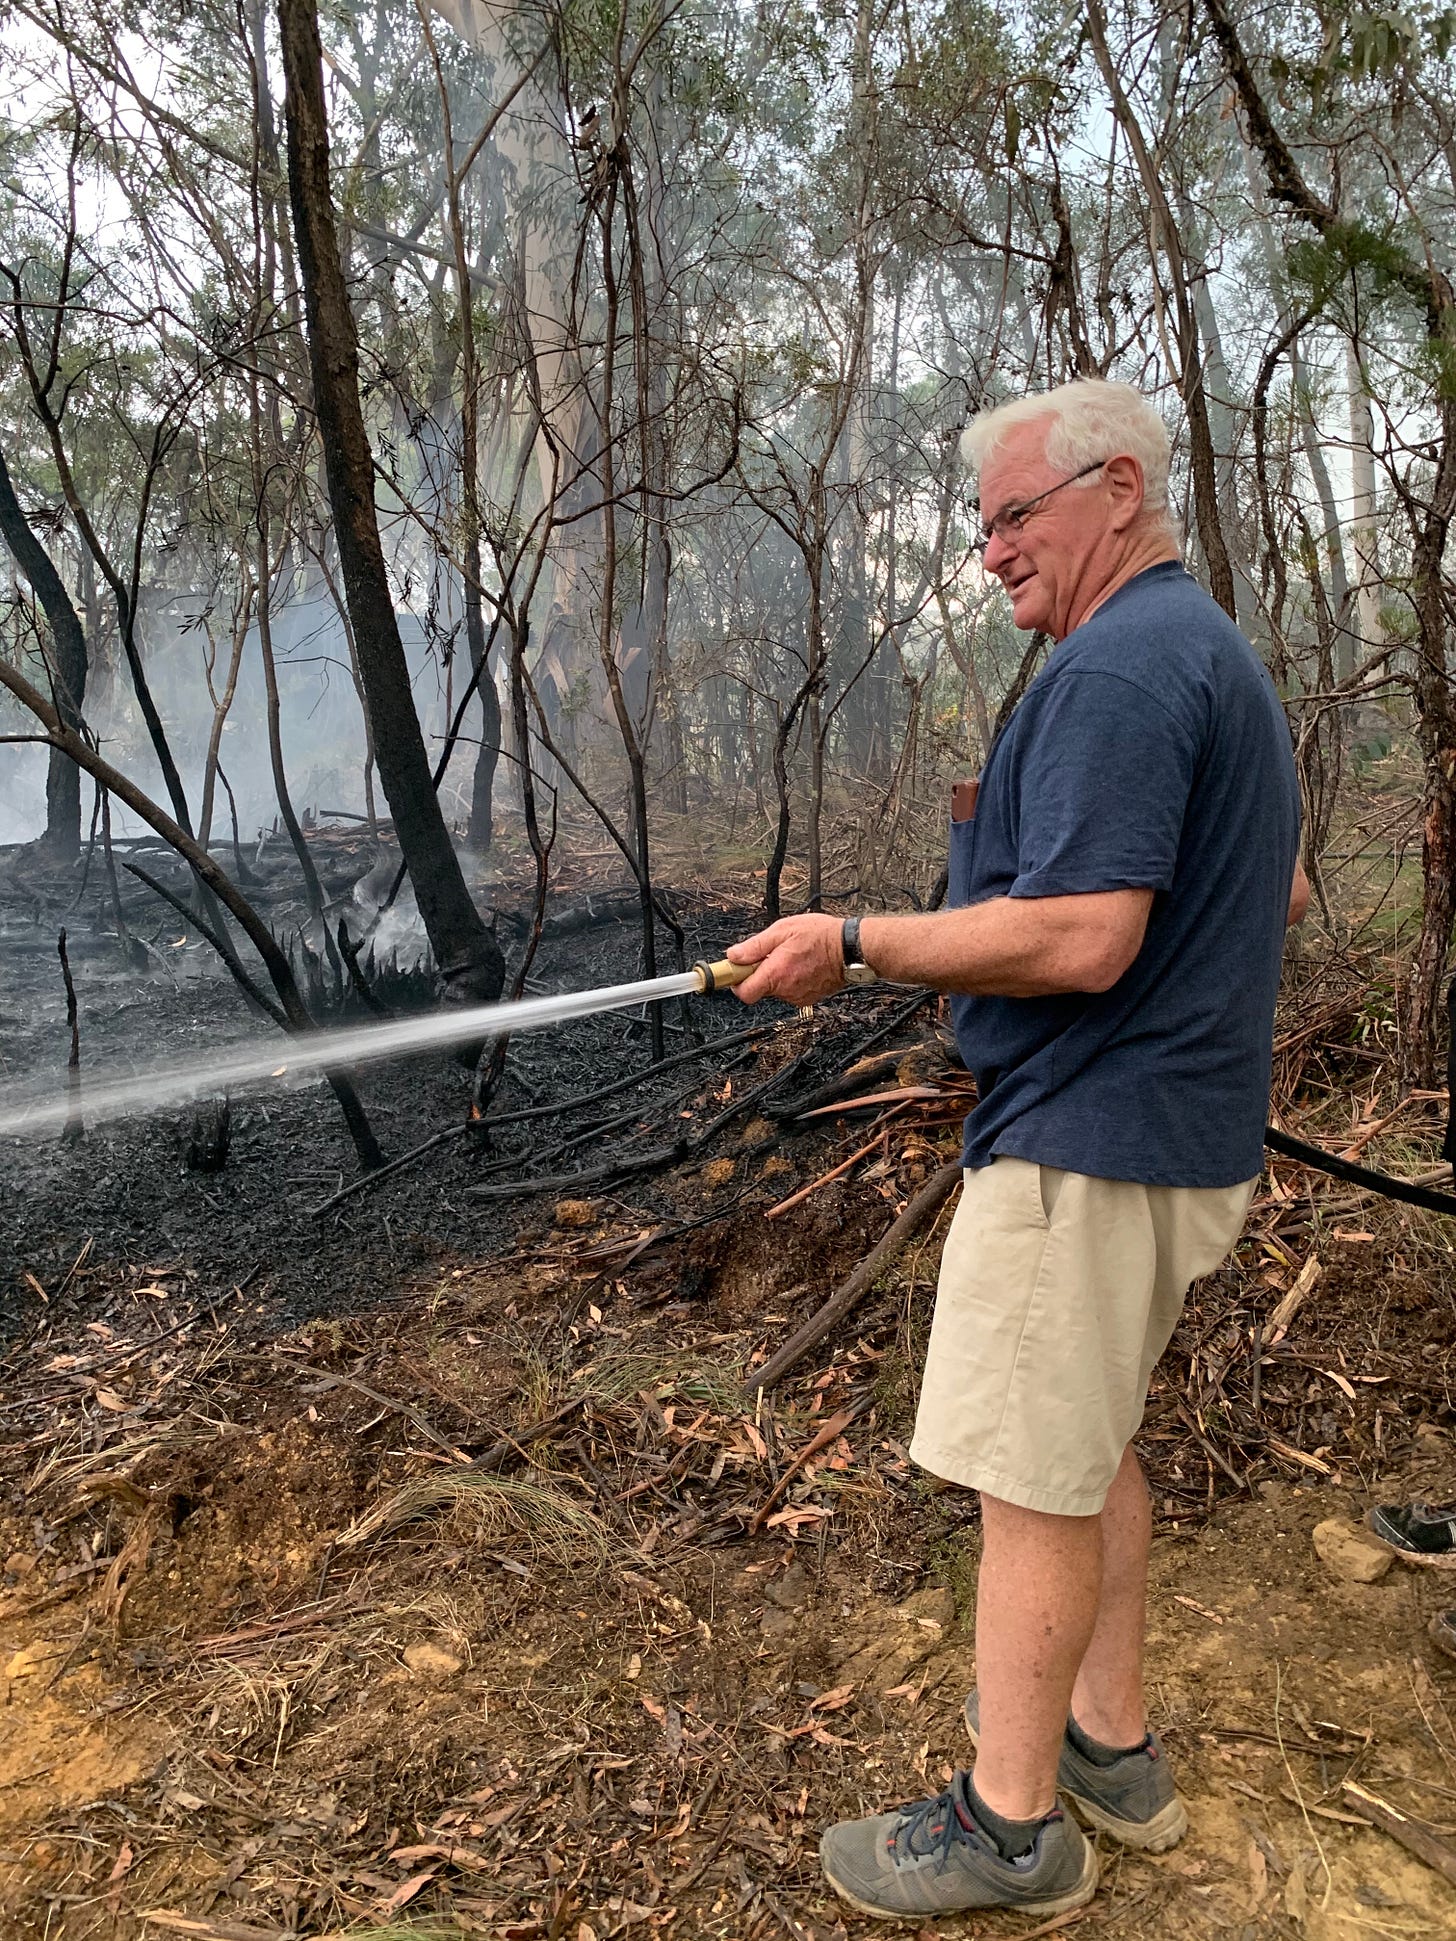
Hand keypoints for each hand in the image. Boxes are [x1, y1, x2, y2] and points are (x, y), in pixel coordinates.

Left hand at [725, 915, 844, 1003]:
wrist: (851, 949)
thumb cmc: (821, 936)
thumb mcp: (783, 930)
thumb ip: (755, 946)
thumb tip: (734, 956)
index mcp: (776, 974)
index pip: (744, 993)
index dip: (736, 981)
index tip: (736, 970)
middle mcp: (786, 990)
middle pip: (760, 988)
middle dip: (761, 972)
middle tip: (773, 953)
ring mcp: (798, 996)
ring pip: (776, 989)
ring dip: (777, 975)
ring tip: (792, 956)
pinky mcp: (808, 998)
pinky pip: (790, 991)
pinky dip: (791, 979)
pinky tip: (802, 964)